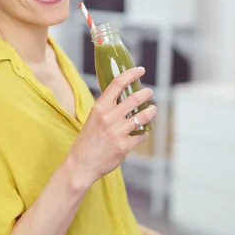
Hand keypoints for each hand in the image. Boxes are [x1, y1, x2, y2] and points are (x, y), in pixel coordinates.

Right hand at [67, 67, 157, 188]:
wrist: (81, 164)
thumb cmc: (87, 140)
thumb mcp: (93, 118)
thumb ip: (107, 108)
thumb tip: (122, 96)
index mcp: (100, 107)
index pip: (117, 83)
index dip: (131, 74)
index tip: (140, 70)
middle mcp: (109, 117)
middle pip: (135, 98)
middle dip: (146, 93)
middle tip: (149, 93)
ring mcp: (118, 132)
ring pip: (143, 116)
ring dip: (151, 111)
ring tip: (152, 110)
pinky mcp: (125, 146)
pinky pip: (141, 135)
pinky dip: (143, 133)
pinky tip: (142, 133)